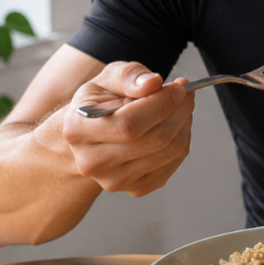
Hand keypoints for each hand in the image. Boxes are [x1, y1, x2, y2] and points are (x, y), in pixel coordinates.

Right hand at [57, 61, 194, 195]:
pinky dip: (182, 140)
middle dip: (179, 112)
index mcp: (78, 130)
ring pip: (169, 151)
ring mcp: (114, 180)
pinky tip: (173, 126)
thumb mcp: (108, 79)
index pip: (129, 124)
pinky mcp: (136, 188)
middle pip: (154, 139)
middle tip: (185, 94)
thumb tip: (152, 83)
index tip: (179, 87)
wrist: (91, 137)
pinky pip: (174, 163)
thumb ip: (129, 76)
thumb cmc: (101, 104)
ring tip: (179, 107)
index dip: (162, 104)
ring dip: (184, 124)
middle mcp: (92, 162)